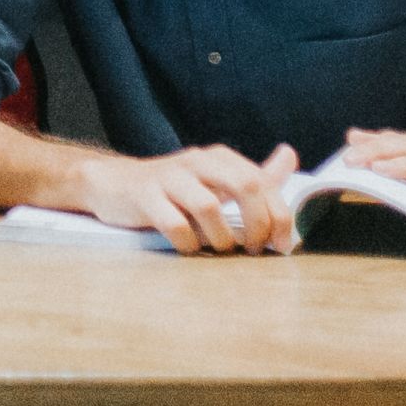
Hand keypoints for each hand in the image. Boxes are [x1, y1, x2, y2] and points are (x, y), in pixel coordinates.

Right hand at [83, 143, 300, 254]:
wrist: (115, 185)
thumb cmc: (174, 190)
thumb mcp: (216, 179)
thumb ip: (255, 175)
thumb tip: (290, 156)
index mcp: (219, 158)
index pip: (261, 181)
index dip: (278, 216)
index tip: (280, 245)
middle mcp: (197, 161)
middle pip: (245, 185)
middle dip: (257, 224)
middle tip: (254, 249)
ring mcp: (169, 177)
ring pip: (210, 207)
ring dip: (221, 238)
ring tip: (218, 249)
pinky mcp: (144, 195)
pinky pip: (175, 225)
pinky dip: (188, 244)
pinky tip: (188, 248)